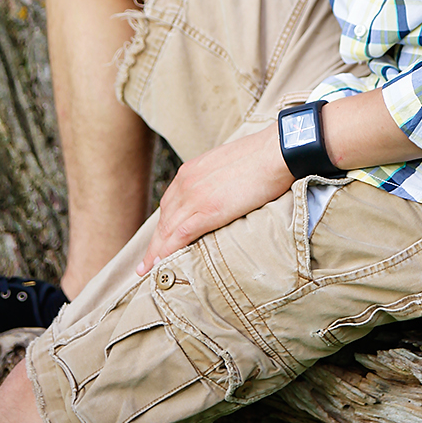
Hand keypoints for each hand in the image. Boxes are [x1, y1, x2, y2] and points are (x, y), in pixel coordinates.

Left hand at [136, 124, 292, 274]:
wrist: (276, 151)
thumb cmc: (262, 157)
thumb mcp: (228, 165)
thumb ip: (216, 180)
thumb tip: (221, 195)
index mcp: (191, 170)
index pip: (170, 204)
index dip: (162, 226)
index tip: (157, 242)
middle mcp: (187, 182)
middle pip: (164, 220)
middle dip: (154, 244)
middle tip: (145, 265)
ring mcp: (195, 196)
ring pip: (167, 230)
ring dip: (157, 252)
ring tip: (150, 271)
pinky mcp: (209, 210)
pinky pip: (180, 235)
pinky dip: (168, 251)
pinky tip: (162, 264)